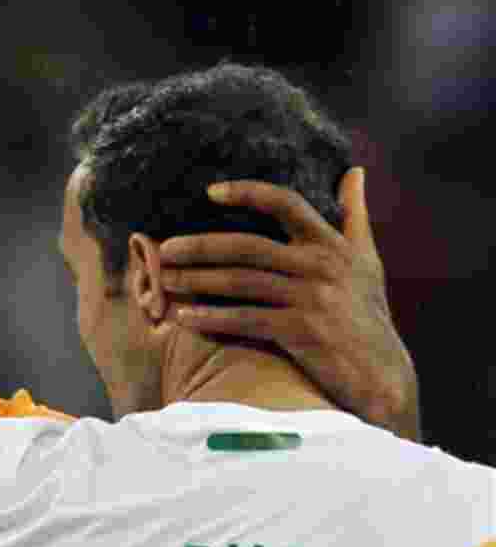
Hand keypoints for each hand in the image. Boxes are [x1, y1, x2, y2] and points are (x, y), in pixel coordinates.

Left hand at [158, 168, 420, 440]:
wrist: (381, 375)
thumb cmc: (368, 315)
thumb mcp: (368, 259)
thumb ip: (355, 215)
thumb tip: (354, 171)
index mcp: (332, 244)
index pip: (285, 202)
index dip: (246, 192)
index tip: (210, 192)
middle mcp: (321, 265)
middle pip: (247, 246)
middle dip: (200, 246)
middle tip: (165, 249)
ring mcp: (311, 298)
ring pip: (240, 282)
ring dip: (197, 281)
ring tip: (165, 281)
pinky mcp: (300, 332)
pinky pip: (244, 319)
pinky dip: (211, 318)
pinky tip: (184, 317)